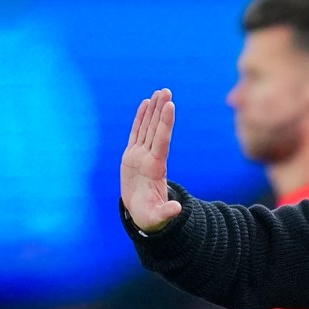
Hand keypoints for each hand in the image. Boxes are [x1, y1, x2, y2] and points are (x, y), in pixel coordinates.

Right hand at [121, 88, 183, 232]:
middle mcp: (151, 158)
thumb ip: (166, 213)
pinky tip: (145, 104)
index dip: (165, 124)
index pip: (162, 141)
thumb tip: (176, 210)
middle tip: (166, 90)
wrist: (142, 215)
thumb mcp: (158, 217)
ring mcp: (142, 155)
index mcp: (156, 168)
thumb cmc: (150, 217)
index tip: (170, 106)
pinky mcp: (132, 156)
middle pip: (156, 129)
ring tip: (159, 92)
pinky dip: (140, 118)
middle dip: (161, 110)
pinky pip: (137, 133)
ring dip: (153, 110)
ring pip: (148, 128)